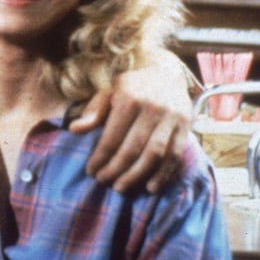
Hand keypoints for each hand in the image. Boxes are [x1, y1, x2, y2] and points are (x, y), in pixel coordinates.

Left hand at [70, 52, 191, 192]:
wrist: (165, 72)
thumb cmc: (129, 86)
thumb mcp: (107, 92)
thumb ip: (93, 112)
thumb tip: (74, 130)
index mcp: (129, 99)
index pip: (112, 136)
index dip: (101, 157)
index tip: (91, 171)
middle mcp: (152, 109)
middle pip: (133, 148)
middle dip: (117, 169)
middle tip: (104, 181)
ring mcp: (171, 118)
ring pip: (155, 154)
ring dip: (138, 175)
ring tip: (121, 187)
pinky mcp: (186, 126)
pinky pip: (175, 155)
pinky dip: (164, 174)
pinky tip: (151, 186)